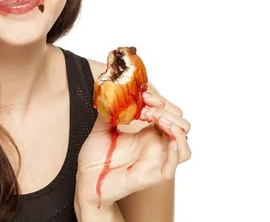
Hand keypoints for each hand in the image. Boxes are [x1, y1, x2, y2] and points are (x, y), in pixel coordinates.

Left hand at [75, 82, 190, 208]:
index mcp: (148, 134)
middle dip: (167, 111)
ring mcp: (155, 161)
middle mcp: (156, 147)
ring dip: (176, 128)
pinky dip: (176, 151)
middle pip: (181, 126)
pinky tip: (169, 140)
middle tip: (146, 108)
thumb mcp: (102, 126)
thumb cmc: (95, 157)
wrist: (85, 179)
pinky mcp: (151, 175)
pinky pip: (172, 166)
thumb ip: (111, 110)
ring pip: (184, 147)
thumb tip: (115, 90)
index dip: (161, 101)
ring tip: (158, 119)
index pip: (169, 114)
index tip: (143, 95)